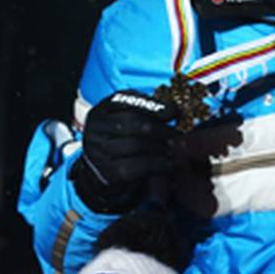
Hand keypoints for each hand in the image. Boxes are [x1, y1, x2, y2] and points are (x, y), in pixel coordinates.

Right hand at [72, 90, 180, 213]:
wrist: (101, 171)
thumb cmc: (122, 138)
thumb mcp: (128, 118)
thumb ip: (145, 109)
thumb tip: (174, 111)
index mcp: (102, 110)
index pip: (126, 100)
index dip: (154, 106)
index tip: (174, 112)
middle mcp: (95, 129)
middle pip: (134, 123)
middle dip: (162, 129)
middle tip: (179, 135)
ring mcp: (98, 151)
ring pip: (135, 145)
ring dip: (161, 147)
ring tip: (174, 149)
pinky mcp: (107, 173)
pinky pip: (136, 167)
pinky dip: (157, 164)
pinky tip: (168, 163)